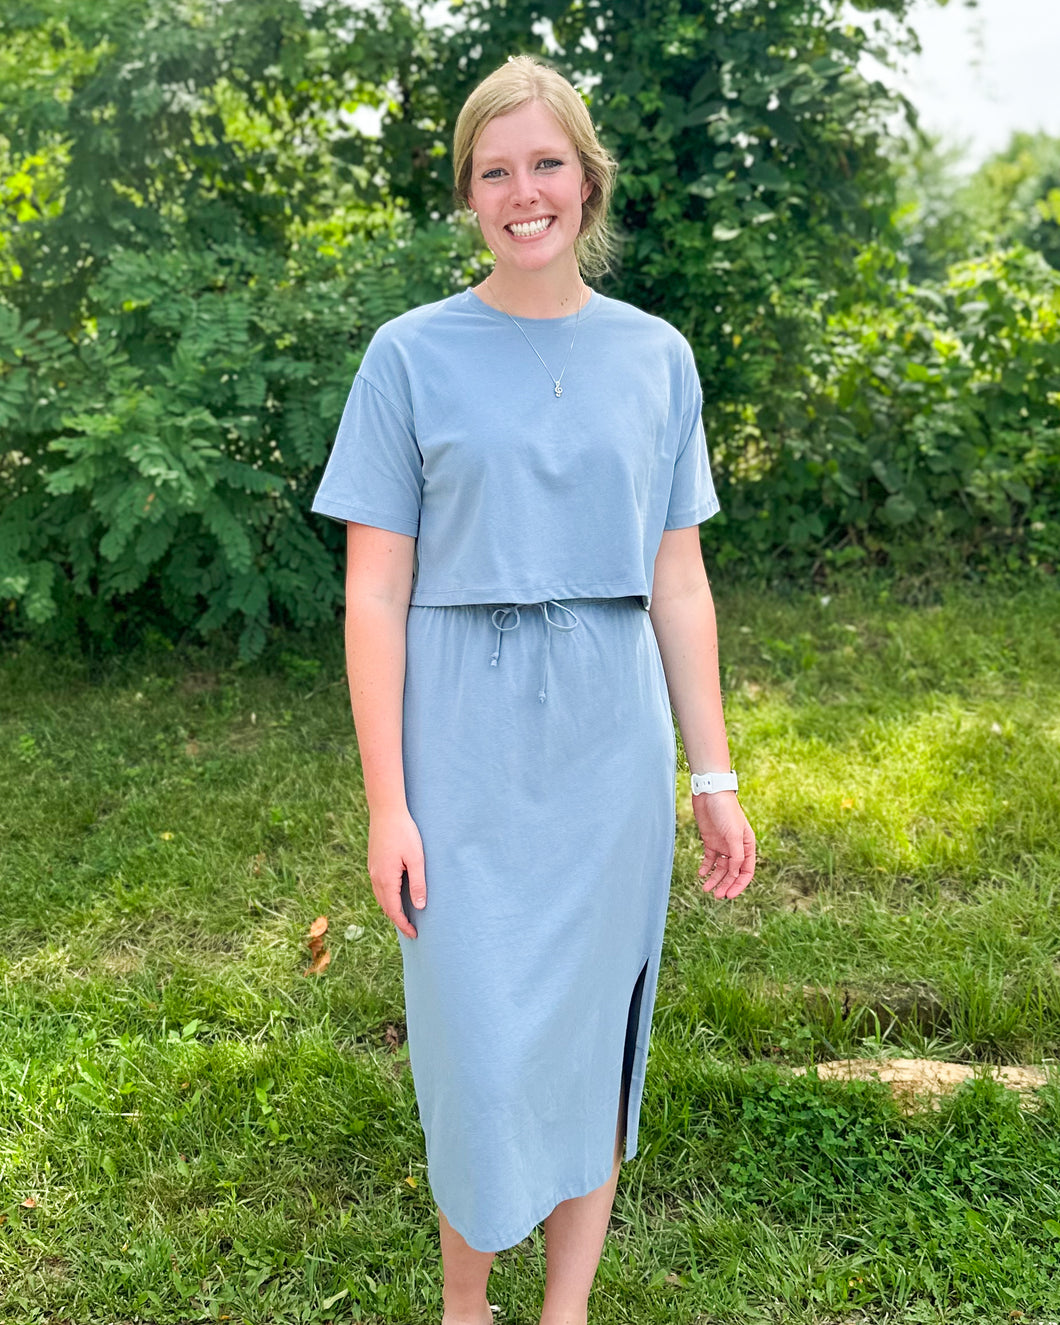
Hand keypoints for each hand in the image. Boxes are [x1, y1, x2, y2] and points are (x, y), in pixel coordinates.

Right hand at [367, 807, 425, 938]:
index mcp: (386, 879)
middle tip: (411, 930)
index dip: (404, 924)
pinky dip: (387, 897)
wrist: (386, 811)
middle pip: (385, 907)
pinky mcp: (374, 863)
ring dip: (392, 909)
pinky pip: (379, 887)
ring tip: (405, 916)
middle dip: (397, 920)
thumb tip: (419, 907)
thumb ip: (418, 884)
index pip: (394, 910)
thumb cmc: (404, 833)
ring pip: (381, 897)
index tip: (414, 934)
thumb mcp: (416, 859)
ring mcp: (373, 870)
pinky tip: (396, 895)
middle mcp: (376, 877)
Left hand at [692, 791, 754, 899]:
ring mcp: (723, 844)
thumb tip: (734, 874)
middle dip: (725, 884)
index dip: (739, 884)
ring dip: (714, 879)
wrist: (709, 793)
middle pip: (732, 872)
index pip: (746, 871)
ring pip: (720, 868)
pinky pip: (709, 859)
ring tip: (705, 888)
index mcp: (747, 846)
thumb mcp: (733, 834)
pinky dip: (705, 867)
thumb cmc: (726, 811)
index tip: (729, 895)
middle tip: (716, 895)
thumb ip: (735, 855)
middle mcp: (736, 847)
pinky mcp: (710, 840)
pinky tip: (700, 874)